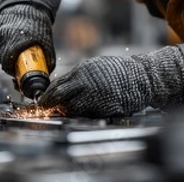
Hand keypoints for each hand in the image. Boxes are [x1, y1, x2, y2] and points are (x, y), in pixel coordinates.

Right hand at [0, 4, 54, 74]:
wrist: (27, 8)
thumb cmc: (38, 26)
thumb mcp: (46, 42)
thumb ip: (47, 58)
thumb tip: (46, 75)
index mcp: (17, 37)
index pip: (9, 60)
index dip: (13, 69)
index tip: (18, 72)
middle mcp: (3, 34)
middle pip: (2, 59)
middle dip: (10, 65)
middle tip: (18, 65)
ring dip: (4, 57)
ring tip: (14, 53)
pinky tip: (8, 46)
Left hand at [39, 46, 183, 117]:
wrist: (142, 77)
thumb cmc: (118, 71)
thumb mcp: (95, 66)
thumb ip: (78, 77)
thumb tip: (60, 87)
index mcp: (83, 71)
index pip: (57, 84)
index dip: (47, 95)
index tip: (41, 101)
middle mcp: (87, 83)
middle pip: (60, 97)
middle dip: (50, 105)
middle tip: (45, 110)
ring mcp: (96, 97)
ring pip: (72, 109)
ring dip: (66, 112)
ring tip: (65, 111)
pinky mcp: (105, 109)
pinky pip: (87, 115)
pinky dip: (82, 116)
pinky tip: (83, 113)